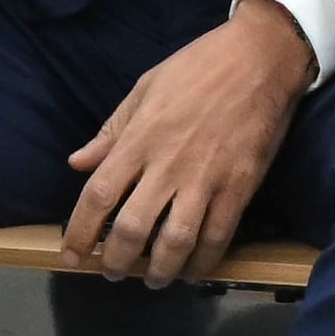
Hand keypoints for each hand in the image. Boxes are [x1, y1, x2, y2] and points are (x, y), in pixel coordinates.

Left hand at [63, 6, 312, 287]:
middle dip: (118, 261)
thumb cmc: (199, 66)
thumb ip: (112, 130)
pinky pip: (217, 236)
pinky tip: (194, 271)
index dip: (80, 233)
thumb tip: (78, 163)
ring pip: (175, 242)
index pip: (98, 196)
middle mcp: (167, 165)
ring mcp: (205, 179)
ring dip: (160, 271)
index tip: (72, 255)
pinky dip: (203, 262)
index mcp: (140, 138)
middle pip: (132, 229)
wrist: (261, 56)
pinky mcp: (239, 187)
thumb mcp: (146, 87)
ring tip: (154, 279)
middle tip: (114, 273)